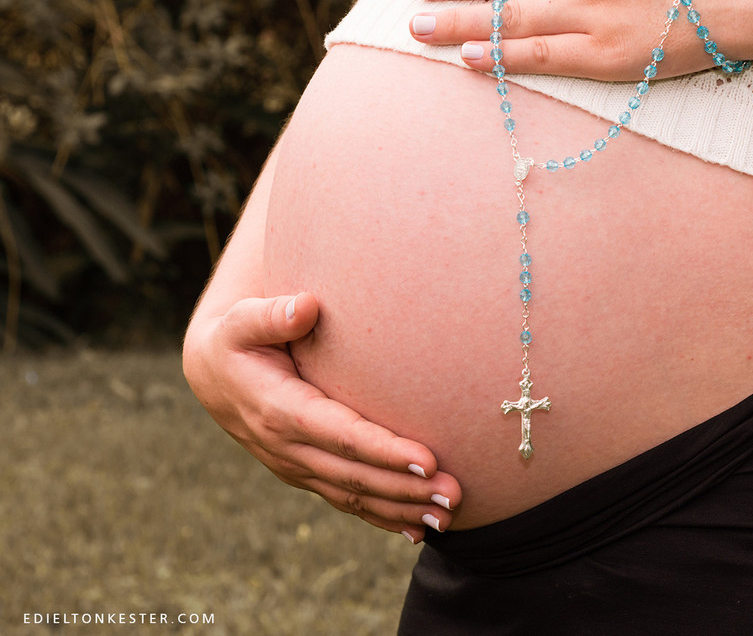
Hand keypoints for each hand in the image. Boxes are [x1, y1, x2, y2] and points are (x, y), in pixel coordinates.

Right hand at [181, 292, 460, 542]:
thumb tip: (307, 306)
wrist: (212, 375)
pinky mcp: (307, 474)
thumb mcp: (242, 321)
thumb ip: (272, 314)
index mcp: (278, 411)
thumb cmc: (237, 339)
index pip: (341, 436)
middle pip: (355, 475)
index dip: (384, 450)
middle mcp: (288, 448)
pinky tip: (418, 530)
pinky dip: (382, 518)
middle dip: (406, 488)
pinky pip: (347, 501)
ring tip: (448, 516)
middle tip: (454, 493)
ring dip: (402, 509)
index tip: (429, 457)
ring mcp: (297, 467)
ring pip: (354, 496)